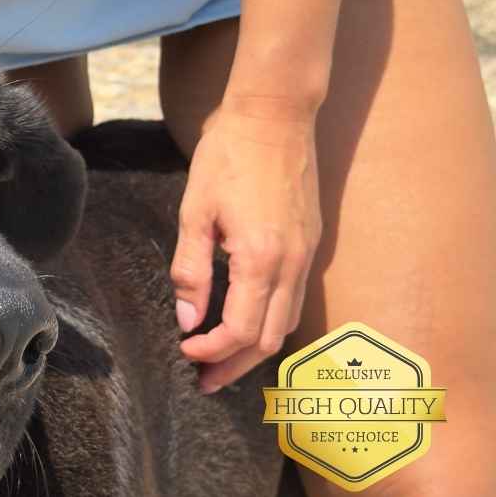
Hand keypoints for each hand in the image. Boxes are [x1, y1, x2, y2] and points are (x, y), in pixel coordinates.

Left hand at [168, 100, 321, 393]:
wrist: (273, 116)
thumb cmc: (228, 156)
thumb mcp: (195, 210)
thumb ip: (191, 268)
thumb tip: (186, 317)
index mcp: (261, 259)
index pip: (239, 330)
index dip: (211, 352)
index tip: (185, 353)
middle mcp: (293, 265)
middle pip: (268, 340)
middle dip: (234, 366)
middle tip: (204, 381)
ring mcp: (307, 255)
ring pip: (287, 323)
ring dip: (255, 349)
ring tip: (222, 360)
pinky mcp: (310, 243)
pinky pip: (295, 299)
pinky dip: (271, 322)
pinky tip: (247, 320)